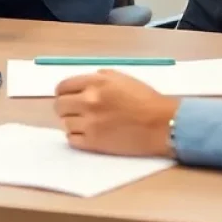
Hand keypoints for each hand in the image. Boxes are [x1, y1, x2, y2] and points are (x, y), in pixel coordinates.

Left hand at [55, 71, 178, 156]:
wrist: (162, 124)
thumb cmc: (146, 99)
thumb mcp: (121, 78)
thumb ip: (98, 78)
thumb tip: (82, 84)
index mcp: (95, 83)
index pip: (62, 87)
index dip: (64, 93)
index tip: (69, 97)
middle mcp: (89, 101)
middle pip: (59, 106)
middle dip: (66, 108)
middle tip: (76, 111)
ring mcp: (90, 123)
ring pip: (65, 123)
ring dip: (73, 123)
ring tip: (87, 123)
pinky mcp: (94, 143)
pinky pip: (72, 140)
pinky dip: (77, 137)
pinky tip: (88, 134)